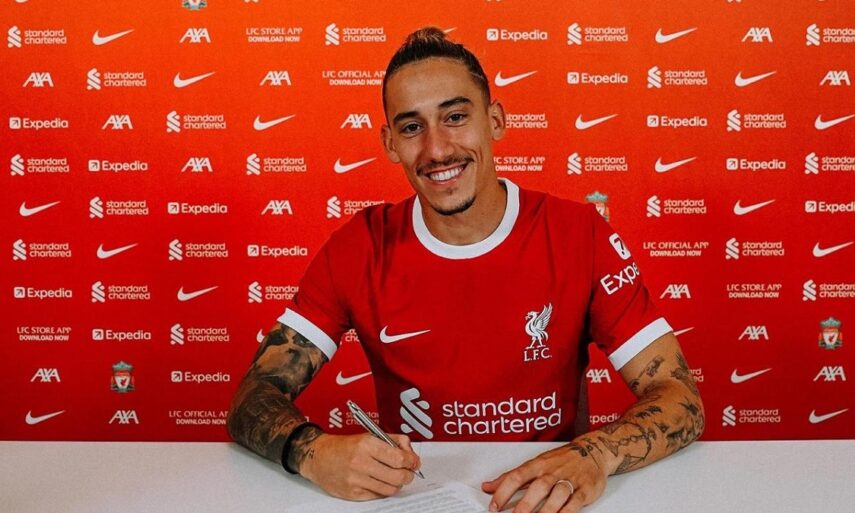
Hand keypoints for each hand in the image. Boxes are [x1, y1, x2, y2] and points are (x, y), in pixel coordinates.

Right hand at [299, 433, 421, 500]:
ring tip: (394, 477)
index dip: (412, 462)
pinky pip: (378, 496)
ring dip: (397, 484)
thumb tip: (412, 455)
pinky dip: (383, 490)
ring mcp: (356, 480)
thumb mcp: (370, 435)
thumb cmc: (346, 446)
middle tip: (408, 472)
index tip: (414, 462)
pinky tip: (379, 481)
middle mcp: (360, 462)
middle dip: (408, 475)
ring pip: (390, 489)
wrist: (319, 457)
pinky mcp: (352, 493)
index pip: (399, 458)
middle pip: (398, 476)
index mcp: (366, 445)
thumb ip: (394, 441)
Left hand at [481, 441, 608, 512]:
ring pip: (557, 495)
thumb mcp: (534, 464)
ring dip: (546, 511)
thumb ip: (511, 477)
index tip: (494, 506)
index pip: (517, 476)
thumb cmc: (561, 460)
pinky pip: (576, 502)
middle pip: (537, 487)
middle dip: (525, 505)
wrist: (593, 451)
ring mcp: (570, 480)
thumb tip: (487, 487)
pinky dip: (567, 512)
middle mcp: (552, 472)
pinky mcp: (585, 489)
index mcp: (538, 464)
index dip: (504, 492)